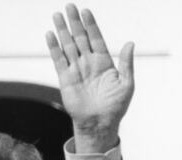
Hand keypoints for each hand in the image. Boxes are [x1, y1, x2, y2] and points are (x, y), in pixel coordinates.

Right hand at [46, 4, 133, 152]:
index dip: (91, 25)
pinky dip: (54, 47)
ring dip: (63, 30)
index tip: (86, 12)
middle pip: (80, 38)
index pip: (96, 39)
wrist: (100, 124)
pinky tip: (51, 34)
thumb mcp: (126, 84)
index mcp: (104, 63)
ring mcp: (77, 70)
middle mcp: (89, 64)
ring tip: (58, 15)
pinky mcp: (66, 79)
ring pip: (68, 46)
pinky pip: (59, 60)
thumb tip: (130, 43)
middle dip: (75, 23)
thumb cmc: (116, 107)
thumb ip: (127, 63)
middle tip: (69, 6)